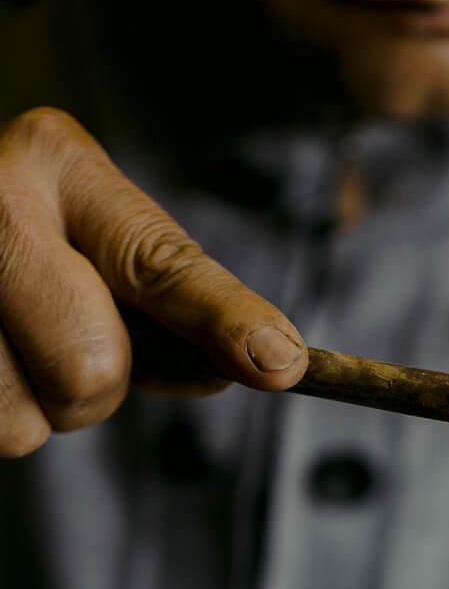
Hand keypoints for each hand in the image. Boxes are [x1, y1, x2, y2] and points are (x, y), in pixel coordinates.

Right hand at [0, 108, 307, 457]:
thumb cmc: (41, 233)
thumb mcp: (111, 238)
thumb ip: (182, 299)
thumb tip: (269, 361)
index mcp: (62, 165)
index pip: (161, 269)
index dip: (221, 321)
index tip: (279, 364)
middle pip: (89, 372)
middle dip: (92, 386)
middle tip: (61, 339)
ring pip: (25, 422)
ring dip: (34, 408)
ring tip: (11, 343)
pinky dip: (2, 413)